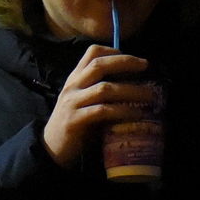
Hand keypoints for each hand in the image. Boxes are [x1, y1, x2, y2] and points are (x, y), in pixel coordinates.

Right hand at [39, 46, 158, 168]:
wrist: (51, 149)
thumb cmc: (76, 124)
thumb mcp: (86, 102)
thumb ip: (103, 92)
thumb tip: (134, 85)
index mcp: (75, 78)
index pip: (91, 53)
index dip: (113, 51)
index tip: (132, 58)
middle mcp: (73, 86)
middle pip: (99, 65)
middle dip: (125, 62)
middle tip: (145, 65)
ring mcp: (72, 103)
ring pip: (104, 89)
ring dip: (130, 90)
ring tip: (148, 95)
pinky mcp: (75, 120)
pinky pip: (102, 111)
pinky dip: (122, 111)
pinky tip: (136, 114)